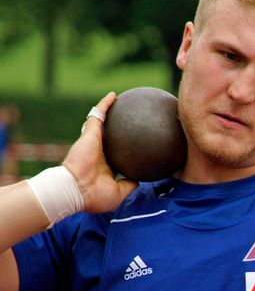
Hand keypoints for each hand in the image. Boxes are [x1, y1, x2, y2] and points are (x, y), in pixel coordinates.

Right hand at [63, 92, 137, 212]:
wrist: (76, 190)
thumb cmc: (95, 195)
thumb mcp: (119, 193)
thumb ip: (130, 184)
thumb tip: (142, 179)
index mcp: (106, 167)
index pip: (117, 157)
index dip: (125, 152)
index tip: (137, 148)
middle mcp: (100, 153)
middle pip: (111, 138)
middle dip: (119, 131)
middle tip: (132, 123)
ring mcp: (94, 142)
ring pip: (103, 123)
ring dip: (110, 112)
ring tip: (123, 102)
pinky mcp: (90, 134)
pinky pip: (98, 114)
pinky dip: (105, 104)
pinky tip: (114, 95)